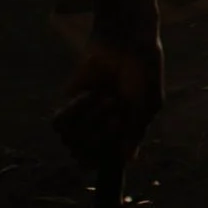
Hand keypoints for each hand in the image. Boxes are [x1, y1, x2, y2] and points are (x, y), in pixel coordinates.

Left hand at [53, 35, 164, 169]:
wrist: (126, 42)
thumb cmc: (144, 71)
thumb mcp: (148, 104)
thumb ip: (136, 132)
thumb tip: (127, 161)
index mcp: (122, 133)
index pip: (104, 163)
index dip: (102, 165)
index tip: (107, 160)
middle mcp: (99, 128)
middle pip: (85, 157)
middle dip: (101, 139)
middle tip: (117, 118)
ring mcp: (81, 117)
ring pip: (70, 141)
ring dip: (91, 122)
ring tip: (107, 100)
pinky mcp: (67, 103)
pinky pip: (59, 122)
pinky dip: (75, 110)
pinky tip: (89, 94)